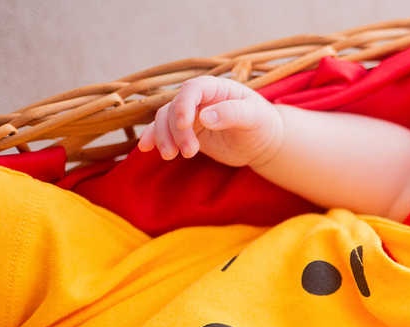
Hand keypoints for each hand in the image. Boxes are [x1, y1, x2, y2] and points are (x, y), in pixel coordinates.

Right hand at [137, 76, 283, 167]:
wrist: (263, 142)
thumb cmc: (263, 124)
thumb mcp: (254, 116)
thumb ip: (232, 113)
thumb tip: (205, 117)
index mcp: (217, 88)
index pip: (193, 89)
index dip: (184, 104)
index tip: (183, 124)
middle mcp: (200, 98)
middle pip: (175, 107)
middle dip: (176, 131)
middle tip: (189, 152)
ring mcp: (191, 115)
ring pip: (166, 120)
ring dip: (164, 137)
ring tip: (170, 156)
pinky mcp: (188, 131)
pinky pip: (166, 131)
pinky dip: (154, 138)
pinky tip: (147, 148)